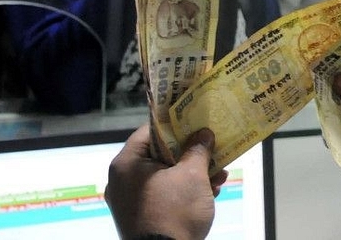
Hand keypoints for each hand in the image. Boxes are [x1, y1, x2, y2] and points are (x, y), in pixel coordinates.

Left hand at [105, 125, 227, 239]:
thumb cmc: (175, 211)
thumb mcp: (192, 176)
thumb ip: (198, 150)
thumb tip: (203, 134)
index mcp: (126, 164)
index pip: (148, 131)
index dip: (174, 125)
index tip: (193, 123)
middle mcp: (122, 181)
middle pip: (158, 155)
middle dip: (189, 153)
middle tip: (209, 148)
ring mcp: (130, 201)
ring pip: (164, 177)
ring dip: (191, 173)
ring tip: (218, 173)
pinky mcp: (140, 217)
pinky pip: (162, 194)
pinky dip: (183, 191)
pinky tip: (209, 191)